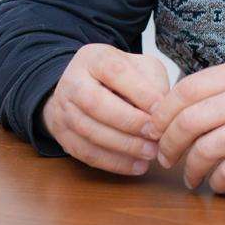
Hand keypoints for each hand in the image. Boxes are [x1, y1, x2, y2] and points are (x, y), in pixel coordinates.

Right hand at [41, 43, 169, 175]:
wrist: (83, 88)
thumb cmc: (121, 78)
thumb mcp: (139, 68)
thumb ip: (152, 83)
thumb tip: (161, 110)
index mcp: (93, 58)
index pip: (115, 72)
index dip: (139, 92)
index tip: (161, 109)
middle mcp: (72, 81)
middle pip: (96, 104)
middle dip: (129, 122)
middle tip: (155, 135)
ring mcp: (63, 110)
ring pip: (90, 132)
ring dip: (124, 146)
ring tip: (151, 153)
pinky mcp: (63, 136)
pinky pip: (87, 154)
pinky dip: (114, 163)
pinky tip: (138, 166)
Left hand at [143, 60, 224, 193]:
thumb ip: (212, 94)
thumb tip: (161, 112)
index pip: (186, 90)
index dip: (163, 113)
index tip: (154, 130)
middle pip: (189, 120)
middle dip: (169, 144)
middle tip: (165, 158)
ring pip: (205, 148)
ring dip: (190, 169)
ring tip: (190, 177)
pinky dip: (216, 182)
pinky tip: (216, 184)